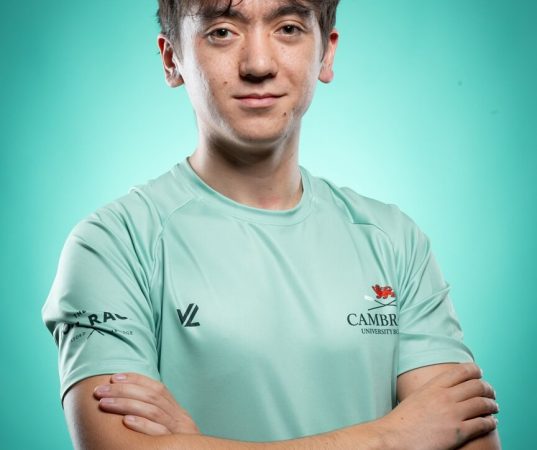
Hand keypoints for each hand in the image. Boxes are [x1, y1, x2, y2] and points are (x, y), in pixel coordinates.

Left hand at [93, 373, 200, 435]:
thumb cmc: (176, 448)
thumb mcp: (171, 430)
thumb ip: (156, 417)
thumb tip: (128, 404)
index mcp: (178, 411)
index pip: (157, 388)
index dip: (136, 380)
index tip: (114, 377)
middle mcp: (180, 417)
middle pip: (152, 396)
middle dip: (123, 390)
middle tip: (100, 390)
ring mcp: (179, 431)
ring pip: (153, 410)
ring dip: (126, 404)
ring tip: (104, 403)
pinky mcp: (176, 445)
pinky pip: (159, 433)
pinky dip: (143, 425)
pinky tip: (126, 421)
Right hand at [381, 363, 497, 449]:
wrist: (395, 436)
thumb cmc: (403, 419)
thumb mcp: (416, 396)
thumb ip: (432, 390)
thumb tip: (442, 389)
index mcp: (434, 386)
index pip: (462, 371)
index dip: (475, 371)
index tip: (480, 374)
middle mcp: (445, 396)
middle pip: (476, 385)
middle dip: (488, 388)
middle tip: (491, 392)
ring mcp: (453, 414)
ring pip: (483, 403)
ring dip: (492, 404)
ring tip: (494, 407)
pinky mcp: (458, 432)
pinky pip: (482, 424)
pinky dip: (491, 422)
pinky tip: (491, 422)